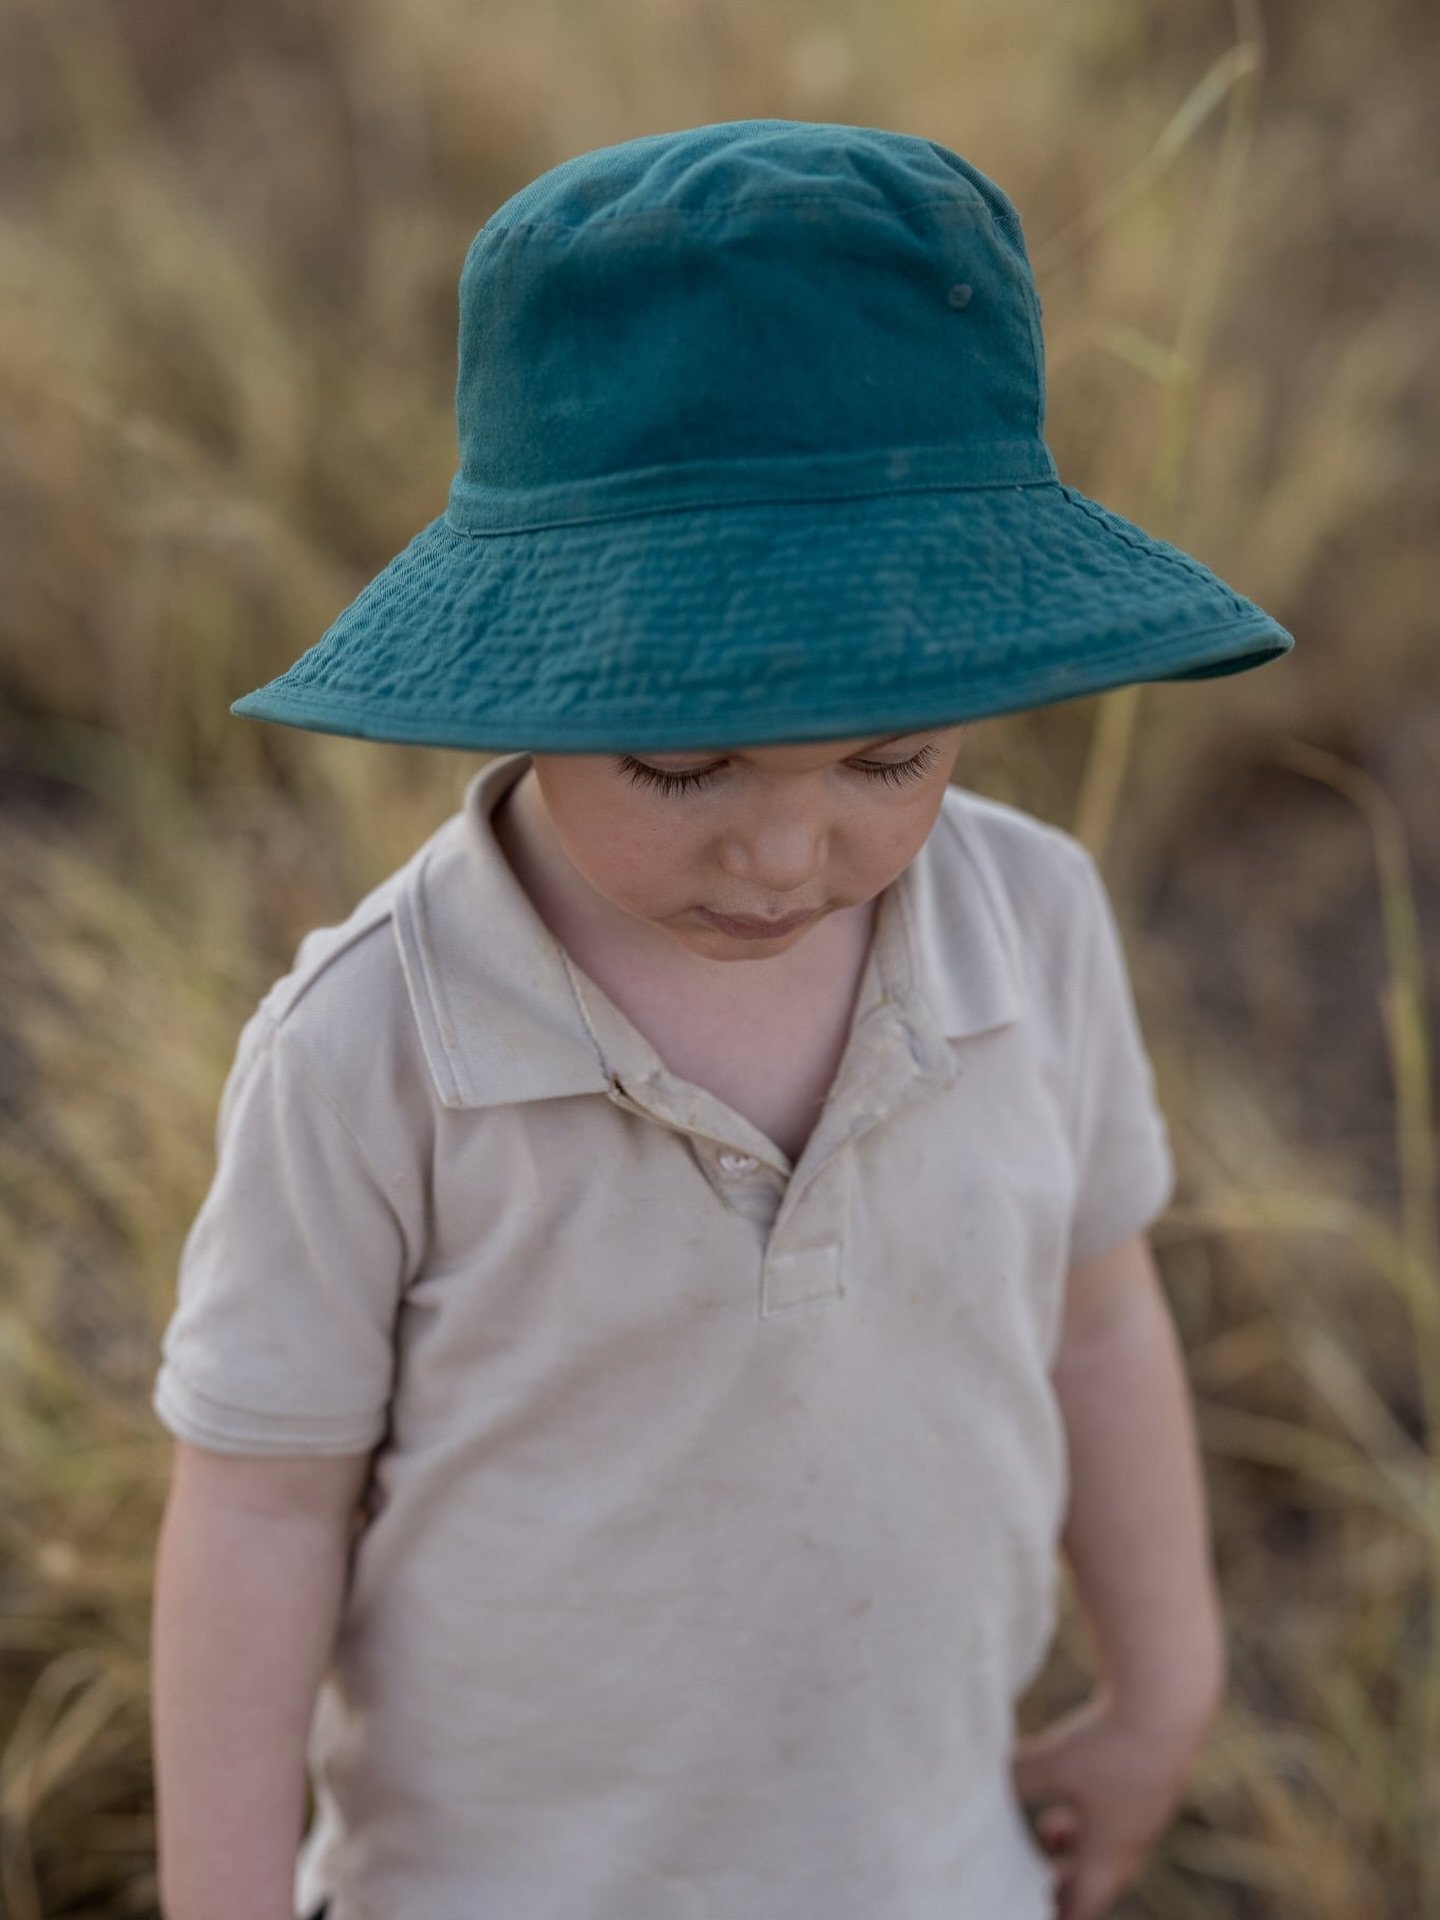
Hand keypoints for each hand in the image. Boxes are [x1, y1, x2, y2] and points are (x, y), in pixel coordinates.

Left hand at [1010, 1685, 1218, 1919]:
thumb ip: (1016, 1780)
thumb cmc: (1109, 1742)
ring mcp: (1146, 1810)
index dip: (1060, 1915)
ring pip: (1110, 1843)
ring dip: (1078, 1844)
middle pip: (1099, 1879)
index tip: (1030, 1911)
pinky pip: (1119, 1813)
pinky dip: (1093, 1814)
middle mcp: (1132, 1839)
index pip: (1084, 1904)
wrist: (1169, 1704)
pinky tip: (1075, 1789)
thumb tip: (982, 1787)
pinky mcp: (1150, 1780)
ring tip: (1046, 1832)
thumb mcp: (1052, 1762)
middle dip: (1065, 1885)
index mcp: (1109, 1851)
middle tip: (1035, 1888)